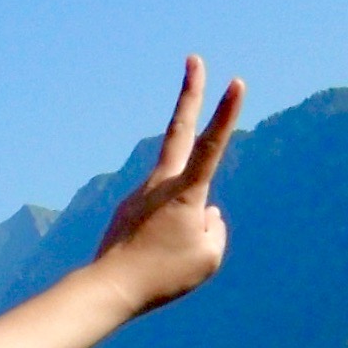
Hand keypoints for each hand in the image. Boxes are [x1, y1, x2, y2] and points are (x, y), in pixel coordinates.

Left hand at [91, 56, 243, 316]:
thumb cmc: (164, 275)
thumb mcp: (209, 255)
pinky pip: (164, 219)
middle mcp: (160, 184)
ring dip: (183, 227)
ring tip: (166, 258)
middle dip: (189, 93)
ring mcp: (141, 193)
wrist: (110, 288)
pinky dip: (168, 236)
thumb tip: (207, 212)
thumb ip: (216, 227)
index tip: (237, 81)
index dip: (227, 113)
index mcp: (186, 192)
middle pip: (179, 129)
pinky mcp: (129, 208)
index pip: (212, 145)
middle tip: (194, 59)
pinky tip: (153, 258)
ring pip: (181, 201)